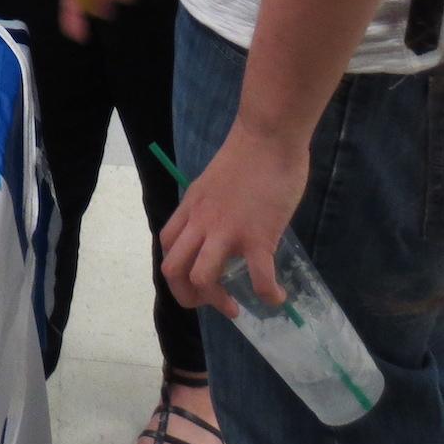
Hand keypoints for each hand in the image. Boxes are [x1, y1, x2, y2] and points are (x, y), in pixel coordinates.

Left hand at [160, 118, 311, 318]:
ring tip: (236, 307)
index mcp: (191, 208)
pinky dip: (268, 295)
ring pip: (201, 277)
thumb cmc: (248, 153)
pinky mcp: (257, 236)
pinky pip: (259, 278)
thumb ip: (212, 207)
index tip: (197, 280)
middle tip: (214, 300)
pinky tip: (277, 298)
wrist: (268, 136)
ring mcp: (226, 230)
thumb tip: (225, 227)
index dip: (176, 271)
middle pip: (173, 269)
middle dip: (188, 296)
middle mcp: (201, 222)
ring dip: (217, 301)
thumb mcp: (213, 182)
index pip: (166, 245)